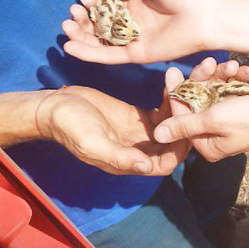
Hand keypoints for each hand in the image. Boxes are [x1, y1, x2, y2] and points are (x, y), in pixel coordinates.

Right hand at [35, 74, 187, 175]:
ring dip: (183, 106)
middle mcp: (141, 150)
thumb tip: (145, 166)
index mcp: (131, 162)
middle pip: (175, 141)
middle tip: (194, 92)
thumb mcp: (91, 141)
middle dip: (188, 120)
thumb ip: (118, 156)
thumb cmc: (69, 126)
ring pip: (173, 125)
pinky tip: (173, 80)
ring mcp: (142, 133)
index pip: (167, 161)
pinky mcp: (140, 117)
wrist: (54, 107)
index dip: (180, 144)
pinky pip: (164, 110)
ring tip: (188, 80)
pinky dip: (171, 97)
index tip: (184, 119)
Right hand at [62, 0, 226, 63]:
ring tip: (66, 26)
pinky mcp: (138, 55)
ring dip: (80, 35)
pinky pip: (109, 56)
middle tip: (71, 12)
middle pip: (99, 25)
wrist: (205, 14)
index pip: (106, 5)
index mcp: (138, 3)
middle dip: (82, 19)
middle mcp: (134, 23)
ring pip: (100, 41)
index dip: (92, 3)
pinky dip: (89, 53)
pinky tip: (70, 47)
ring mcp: (135, 40)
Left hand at [154, 62, 248, 161]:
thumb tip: (158, 135)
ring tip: (234, 66)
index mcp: (207, 144)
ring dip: (224, 75)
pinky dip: (238, 78)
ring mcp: (229, 118)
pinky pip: (230, 87)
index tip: (172, 72)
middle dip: (203, 80)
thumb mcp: (215, 120)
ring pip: (214, 89)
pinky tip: (248, 72)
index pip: (181, 116)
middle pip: (197, 100)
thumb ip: (185, 125)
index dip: (176, 93)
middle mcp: (215, 132)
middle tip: (207, 62)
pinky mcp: (241, 104)